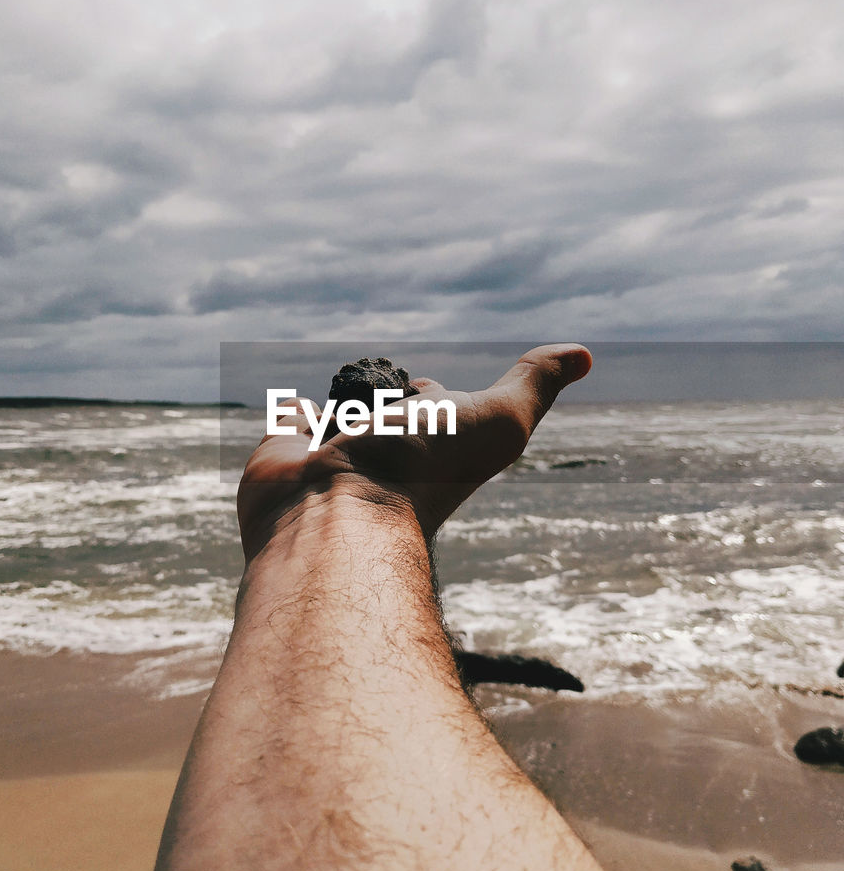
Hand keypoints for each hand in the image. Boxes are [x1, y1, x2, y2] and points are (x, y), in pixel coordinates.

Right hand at [237, 344, 591, 558]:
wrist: (334, 515)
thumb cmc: (421, 469)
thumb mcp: (497, 421)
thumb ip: (533, 383)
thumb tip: (583, 355)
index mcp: (434, 440)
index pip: (440, 406)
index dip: (441, 394)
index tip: (436, 389)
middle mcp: (387, 450)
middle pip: (389, 412)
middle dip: (387, 398)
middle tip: (382, 385)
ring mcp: (335, 453)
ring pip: (341, 415)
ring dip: (342, 400)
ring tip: (341, 396)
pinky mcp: (286, 453)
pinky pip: (292, 422)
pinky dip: (295, 413)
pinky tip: (300, 410)